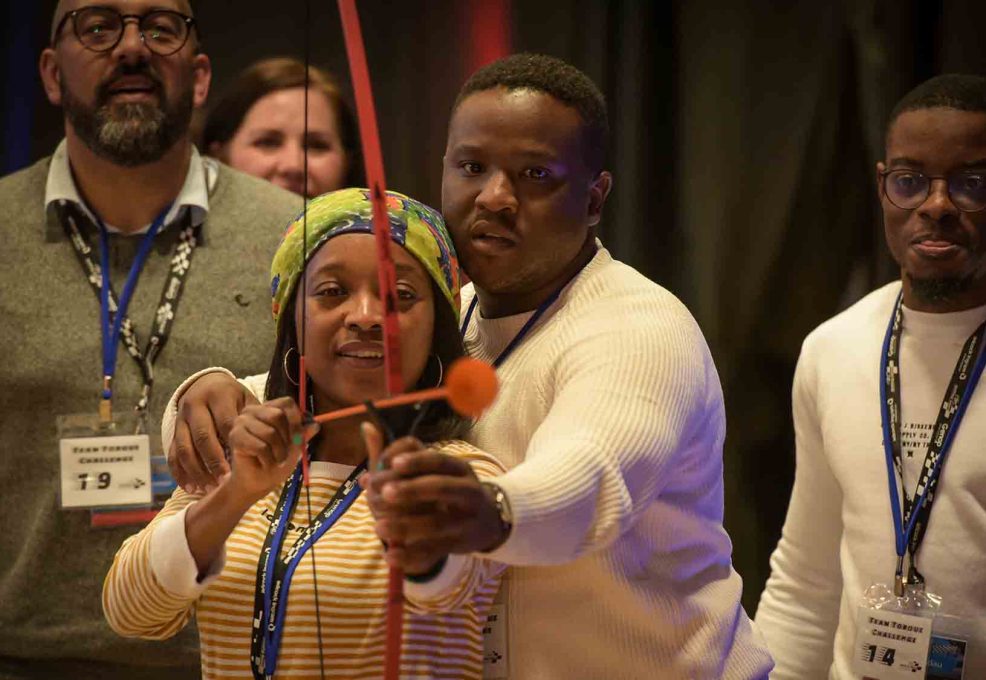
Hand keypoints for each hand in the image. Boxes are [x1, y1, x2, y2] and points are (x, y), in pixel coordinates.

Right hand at [169, 372, 257, 492]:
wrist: (206, 385)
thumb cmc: (234, 398)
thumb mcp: (246, 400)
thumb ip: (260, 416)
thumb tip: (279, 436)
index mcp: (218, 395)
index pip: (225, 423)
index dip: (234, 445)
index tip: (243, 462)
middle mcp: (196, 405)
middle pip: (203, 437)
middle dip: (214, 461)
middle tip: (224, 480)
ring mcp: (181, 418)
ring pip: (185, 448)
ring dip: (196, 471)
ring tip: (209, 487)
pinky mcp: (173, 431)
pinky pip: (173, 454)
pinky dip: (180, 473)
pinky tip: (191, 487)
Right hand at [226, 397, 316, 502]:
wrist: (257, 482)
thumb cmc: (275, 461)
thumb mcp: (295, 447)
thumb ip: (303, 434)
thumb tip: (315, 424)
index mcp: (268, 408)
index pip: (286, 403)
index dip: (296, 420)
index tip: (298, 437)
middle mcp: (252, 411)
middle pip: (278, 415)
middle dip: (287, 439)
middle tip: (285, 453)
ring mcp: (241, 422)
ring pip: (270, 433)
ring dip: (278, 452)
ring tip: (274, 460)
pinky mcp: (235, 437)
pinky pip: (260, 446)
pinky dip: (267, 459)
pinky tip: (263, 463)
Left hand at [359, 423, 506, 574]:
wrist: (488, 522)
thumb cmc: (446, 492)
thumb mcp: (429, 471)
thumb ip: (396, 455)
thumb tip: (367, 428)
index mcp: (458, 468)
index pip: (439, 459)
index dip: (417, 460)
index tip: (393, 464)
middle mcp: (466, 490)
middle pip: (442, 487)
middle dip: (412, 490)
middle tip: (384, 493)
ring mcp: (466, 519)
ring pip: (436, 523)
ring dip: (405, 525)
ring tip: (378, 527)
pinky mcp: (460, 544)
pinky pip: (435, 550)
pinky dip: (410, 554)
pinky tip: (389, 554)